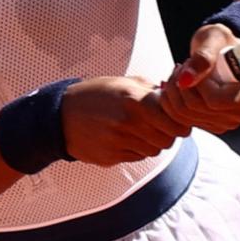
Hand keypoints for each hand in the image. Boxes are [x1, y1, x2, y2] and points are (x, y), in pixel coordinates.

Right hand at [61, 76, 192, 164]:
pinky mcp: (110, 158)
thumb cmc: (96, 95)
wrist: (60, 115)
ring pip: (153, 151)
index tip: (176, 119)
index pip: (175, 122)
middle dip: (167, 134)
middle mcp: (128, 124)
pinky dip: (136, 150)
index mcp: (134, 101)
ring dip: (152, 143)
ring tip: (138, 130)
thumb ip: (151, 89)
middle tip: (159, 126)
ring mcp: (118, 143)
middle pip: (167, 140)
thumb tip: (175, 92)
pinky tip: (123, 138)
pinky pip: (136, 158)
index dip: (179, 122)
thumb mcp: (123, 83)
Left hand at [158, 24, 239, 133]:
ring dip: (174, 91)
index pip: (214, 101)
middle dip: (182, 84)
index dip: (199, 83)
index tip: (195, 64)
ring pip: (185, 116)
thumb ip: (203, 57)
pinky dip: (173, 100)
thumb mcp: (213, 38)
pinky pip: (181, 119)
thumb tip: (186, 79)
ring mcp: (227, 122)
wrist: (219, 51)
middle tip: (183, 65)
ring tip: (180, 72)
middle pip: (197, 109)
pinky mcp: (212, 125)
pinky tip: (180, 84)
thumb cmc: (222, 42)